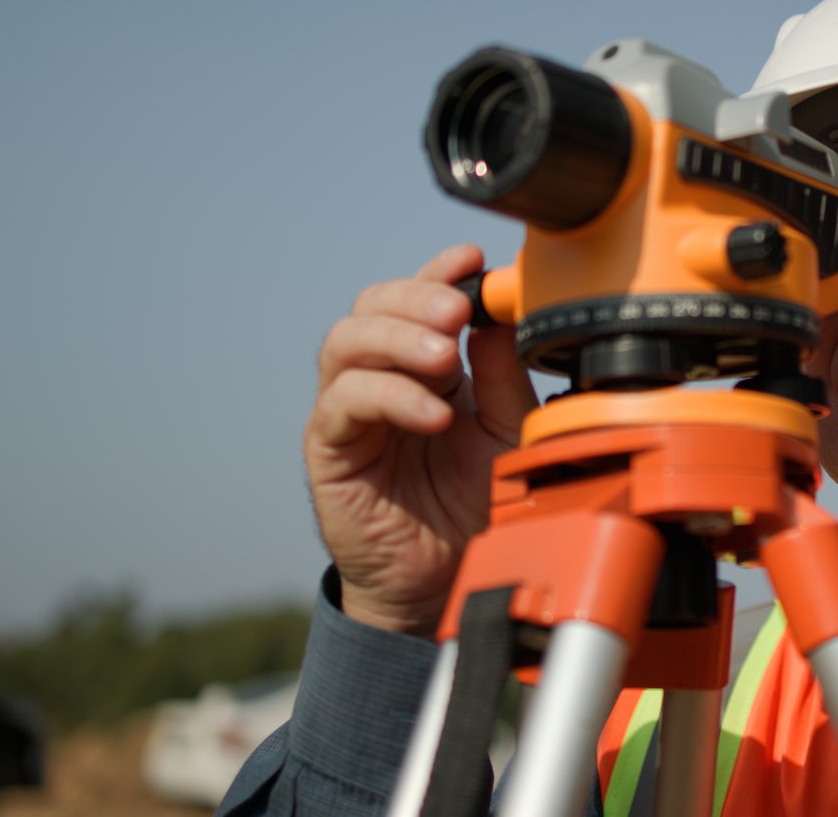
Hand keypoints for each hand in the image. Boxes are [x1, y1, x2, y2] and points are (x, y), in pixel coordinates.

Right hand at [304, 245, 536, 636]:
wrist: (449, 579)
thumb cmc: (476, 504)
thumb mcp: (507, 431)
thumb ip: (505, 375)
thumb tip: (504, 310)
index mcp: (425, 364)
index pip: (417, 298)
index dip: (437, 271)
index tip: (470, 259)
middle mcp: (382, 376)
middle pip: (372, 305)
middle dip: (416, 298)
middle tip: (459, 312)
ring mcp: (350, 409)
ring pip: (346, 342)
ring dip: (398, 340)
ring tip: (447, 360)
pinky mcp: (329, 448)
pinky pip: (343, 403)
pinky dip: (390, 397)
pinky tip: (434, 414)